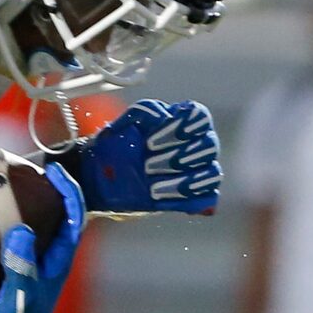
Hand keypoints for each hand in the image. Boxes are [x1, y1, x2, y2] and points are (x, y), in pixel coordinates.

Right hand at [0, 161, 85, 312]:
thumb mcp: (17, 298)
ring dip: (30, 208)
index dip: (68, 194)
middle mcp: (45, 265)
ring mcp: (28, 270)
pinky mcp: (9, 275)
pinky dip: (9, 224)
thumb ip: (21, 266)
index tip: (56, 171)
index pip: (72, 222)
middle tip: (35, 172)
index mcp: (55, 267)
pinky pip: (15, 242)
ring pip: (36, 230)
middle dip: (51, 195)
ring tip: (14, 185)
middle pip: (56, 221)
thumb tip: (22, 230)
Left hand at [68, 99, 219, 214]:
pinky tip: (165, 199)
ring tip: (152, 188)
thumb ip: (144, 113)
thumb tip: (162, 116)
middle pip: (208, 146)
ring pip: (211, 173)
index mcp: (185, 121)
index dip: (180, 127)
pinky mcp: (193, 195)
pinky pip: (206, 197)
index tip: (151, 142)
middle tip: (148, 166)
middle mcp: (198, 144)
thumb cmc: (118, 145)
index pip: (200, 117)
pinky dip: (191, 199)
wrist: (101, 177)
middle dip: (178, 157)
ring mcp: (198, 170)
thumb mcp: (124, 124)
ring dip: (183, 182)